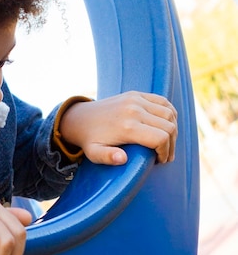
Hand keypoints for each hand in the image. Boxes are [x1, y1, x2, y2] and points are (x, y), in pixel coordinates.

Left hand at [58, 91, 176, 164]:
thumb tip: (122, 159)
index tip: (160, 161)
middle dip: (171, 144)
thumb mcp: (94, 153)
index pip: (161, 139)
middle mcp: (134, 110)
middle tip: (165, 155)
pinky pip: (163, 102)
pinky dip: (170, 114)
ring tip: (166, 143)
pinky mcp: (136, 94)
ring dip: (173, 130)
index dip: (165, 152)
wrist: (80, 118)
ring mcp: (136, 99)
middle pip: (169, 127)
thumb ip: (107, 157)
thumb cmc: (90, 140)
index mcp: (127, 126)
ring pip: (169, 114)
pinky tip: (166, 126)